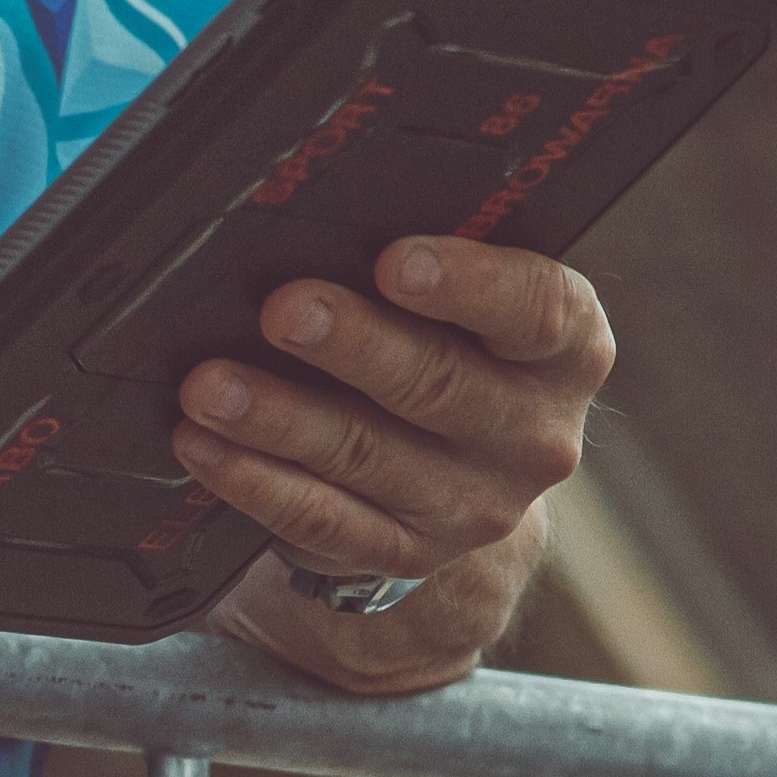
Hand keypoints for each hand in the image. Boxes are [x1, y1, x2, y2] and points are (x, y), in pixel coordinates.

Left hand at [177, 236, 614, 691]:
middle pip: (441, 385)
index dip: (469, 284)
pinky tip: (206, 445)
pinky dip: (255, 480)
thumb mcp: (481, 305)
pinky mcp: (405, 552)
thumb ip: (440, 268)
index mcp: (570, 351)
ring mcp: (474, 505)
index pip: (539, 311)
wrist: (468, 470)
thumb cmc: (463, 346)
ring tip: (211, 383)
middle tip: (283, 310)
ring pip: (367, 456)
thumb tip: (339, 225)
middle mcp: (535, 434)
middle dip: (354, 345)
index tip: (395, 260)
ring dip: (280, 417)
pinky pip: (322, 520)